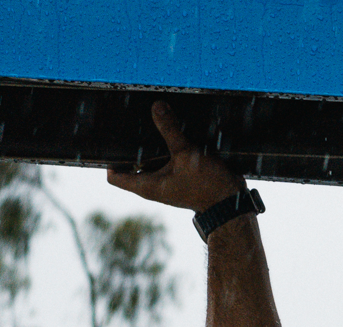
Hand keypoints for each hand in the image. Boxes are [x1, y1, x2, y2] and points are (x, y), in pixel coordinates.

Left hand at [106, 101, 243, 210]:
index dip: (110, 160)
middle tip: (134, 129)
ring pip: (152, 164)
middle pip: (133, 167)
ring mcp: (169, 185)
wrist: (232, 204)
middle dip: (134, 148)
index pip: (114, 177)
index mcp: (147, 186)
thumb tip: (157, 107)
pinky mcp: (182, 181)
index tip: (114, 143)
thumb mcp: (186, 154)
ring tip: (154, 131)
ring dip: (153, 149)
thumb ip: (171, 130)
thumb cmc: (208, 187)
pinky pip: (168, 165)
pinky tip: (175, 139)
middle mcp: (155, 187)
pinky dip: (168, 153)